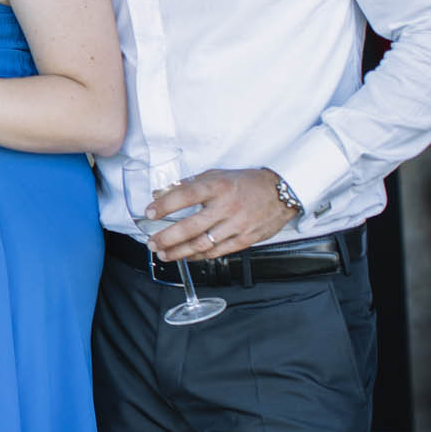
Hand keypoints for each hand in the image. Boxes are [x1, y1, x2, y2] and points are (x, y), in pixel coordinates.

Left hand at [145, 167, 297, 260]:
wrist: (282, 193)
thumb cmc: (246, 183)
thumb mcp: (217, 174)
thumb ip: (188, 184)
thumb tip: (161, 193)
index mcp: (218, 187)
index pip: (185, 196)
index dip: (164, 205)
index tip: (149, 212)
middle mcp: (226, 207)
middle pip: (190, 227)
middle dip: (167, 238)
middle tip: (152, 242)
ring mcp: (236, 225)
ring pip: (202, 244)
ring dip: (179, 252)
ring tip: (163, 254)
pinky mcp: (245, 239)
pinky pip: (217, 252)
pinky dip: (198, 256)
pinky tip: (186, 257)